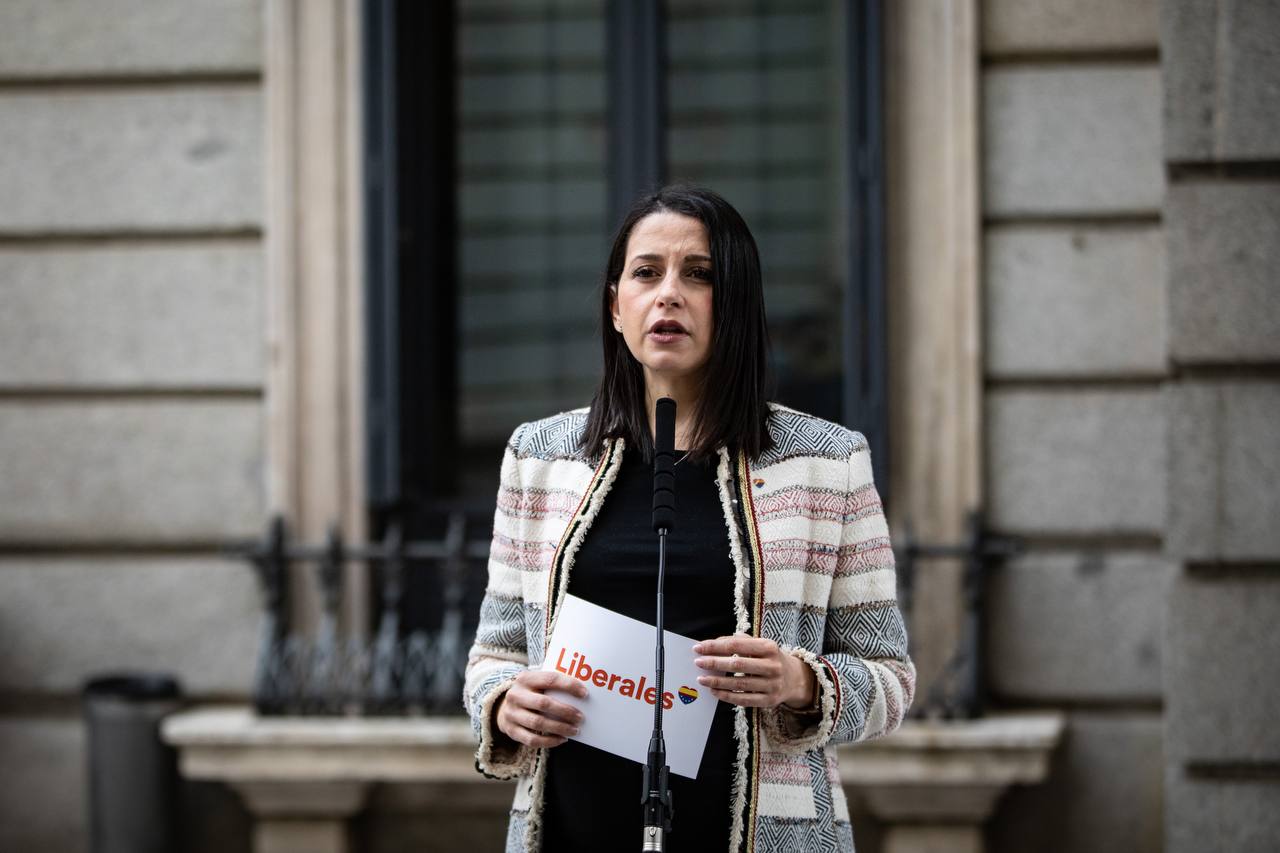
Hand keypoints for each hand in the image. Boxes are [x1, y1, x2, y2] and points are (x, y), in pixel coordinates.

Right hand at [495, 669, 587, 747]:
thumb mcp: (536, 682)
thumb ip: (554, 683)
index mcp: (525, 678)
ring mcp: (511, 713)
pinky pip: (532, 740)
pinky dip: (549, 742)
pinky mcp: (511, 730)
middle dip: (565, 711)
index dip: (569, 686)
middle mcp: (516, 695)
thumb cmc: (530, 693)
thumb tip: (583, 690)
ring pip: (538, 723)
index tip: (584, 694)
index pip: (550, 679)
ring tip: (575, 730)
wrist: (504, 707)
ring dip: (560, 728)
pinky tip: (562, 740)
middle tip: (581, 717)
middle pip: (544, 703)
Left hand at [693, 635, 815, 708]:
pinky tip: (714, 692)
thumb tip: (714, 643)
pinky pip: (743, 700)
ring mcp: (772, 684)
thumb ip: (740, 642)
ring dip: (717, 682)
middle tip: (698, 663)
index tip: (698, 648)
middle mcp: (772, 666)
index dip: (715, 646)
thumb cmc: (771, 658)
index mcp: (768, 647)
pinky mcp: (769, 700)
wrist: (795, 679)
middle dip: (714, 663)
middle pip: (737, 665)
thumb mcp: (761, 645)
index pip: (736, 645)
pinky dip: (726, 696)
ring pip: (738, 684)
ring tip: (702, 679)